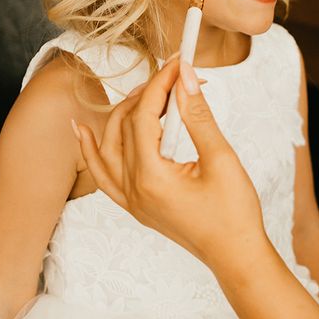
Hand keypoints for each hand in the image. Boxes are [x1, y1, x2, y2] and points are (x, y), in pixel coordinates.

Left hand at [74, 58, 265, 265]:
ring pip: (109, 145)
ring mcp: (131, 200)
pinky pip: (102, 174)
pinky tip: (82, 130)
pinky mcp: (136, 205)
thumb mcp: (220, 158)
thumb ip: (198, 115)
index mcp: (151, 177)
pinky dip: (91, 150)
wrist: (236, 255)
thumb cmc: (234, 212)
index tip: (180, 62)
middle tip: (176, 74)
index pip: (146, 114)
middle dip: (149, 93)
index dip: (162, 83)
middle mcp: (132, 189)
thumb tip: (185, 78)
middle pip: (126, 125)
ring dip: (124, 113)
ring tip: (148, 91)